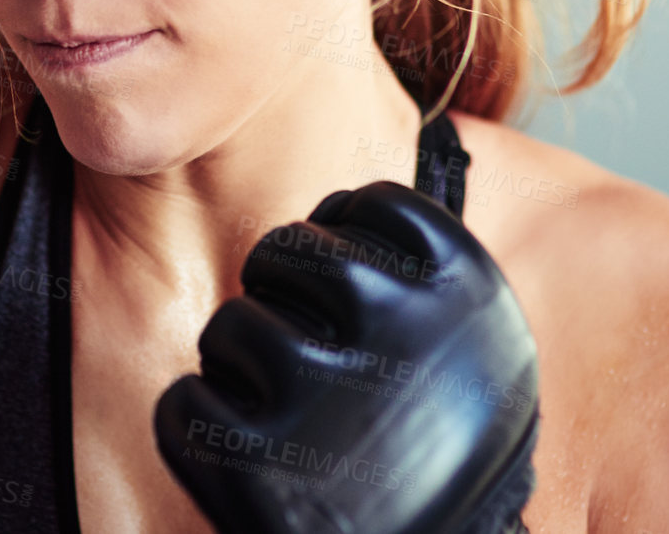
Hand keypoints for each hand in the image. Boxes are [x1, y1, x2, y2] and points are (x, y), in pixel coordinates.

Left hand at [154, 181, 539, 533]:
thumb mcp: (482, 363)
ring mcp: (325, 395)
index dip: (344, 240)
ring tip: (289, 419)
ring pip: (235, 322)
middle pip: (290, 248)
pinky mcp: (254, 462)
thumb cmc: (450, 465)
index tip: (348, 293)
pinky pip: (187, 402)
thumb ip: (422, 282)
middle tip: (308, 356)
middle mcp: (401, 329)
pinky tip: (253, 462)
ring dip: (245, 366)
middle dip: (282, 294)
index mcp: (470, 292)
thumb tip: (335, 212)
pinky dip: (204, 431)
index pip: (371, 202)